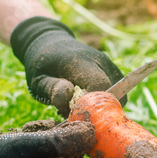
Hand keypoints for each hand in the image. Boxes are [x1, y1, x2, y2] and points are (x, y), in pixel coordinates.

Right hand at [0, 121, 94, 157]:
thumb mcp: (27, 145)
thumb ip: (63, 138)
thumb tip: (92, 130)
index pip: (73, 141)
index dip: (51, 128)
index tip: (27, 129)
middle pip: (59, 152)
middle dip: (36, 139)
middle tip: (11, 137)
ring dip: (25, 150)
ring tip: (2, 148)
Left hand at [10, 16, 124, 116]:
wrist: (52, 43)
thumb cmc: (43, 65)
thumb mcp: (38, 79)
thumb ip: (52, 88)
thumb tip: (70, 95)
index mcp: (80, 62)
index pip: (99, 87)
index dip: (91, 105)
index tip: (75, 114)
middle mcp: (100, 61)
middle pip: (112, 94)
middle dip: (97, 110)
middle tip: (77, 113)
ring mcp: (109, 65)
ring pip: (117, 96)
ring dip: (102, 107)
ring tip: (81, 105)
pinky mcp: (113, 70)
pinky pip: (118, 93)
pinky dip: (106, 102)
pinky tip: (88, 100)